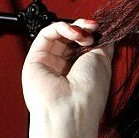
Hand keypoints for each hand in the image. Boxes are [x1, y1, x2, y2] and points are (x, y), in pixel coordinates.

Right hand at [21, 18, 114, 136]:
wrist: (71, 110)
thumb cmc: (89, 93)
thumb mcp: (103, 62)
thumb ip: (102, 44)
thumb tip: (103, 30)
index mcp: (82, 71)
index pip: (83, 43)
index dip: (91, 33)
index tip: (100, 29)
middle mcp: (65, 67)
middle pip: (70, 37)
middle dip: (84, 28)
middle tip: (93, 29)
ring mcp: (49, 63)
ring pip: (58, 33)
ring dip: (74, 28)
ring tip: (84, 35)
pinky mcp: (35, 59)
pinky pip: (46, 34)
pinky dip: (62, 28)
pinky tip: (74, 34)